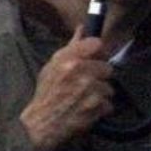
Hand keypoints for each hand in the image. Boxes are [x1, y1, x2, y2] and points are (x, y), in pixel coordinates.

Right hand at [19, 26, 115, 150]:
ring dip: (100, 94)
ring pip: (109, 87)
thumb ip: (71, 47)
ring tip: (85, 98)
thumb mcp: (52, 66)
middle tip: (86, 84)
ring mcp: (91, 90)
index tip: (95, 57)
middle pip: (107, 67)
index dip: (98, 52)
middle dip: (99, 76)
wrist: (42, 124)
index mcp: (69, 60)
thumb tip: (82, 27)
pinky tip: (87, 109)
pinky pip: (109, 104)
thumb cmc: (47, 94)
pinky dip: (100, 109)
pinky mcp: (98, 107)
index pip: (97, 44)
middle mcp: (81, 73)